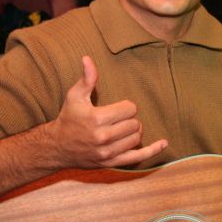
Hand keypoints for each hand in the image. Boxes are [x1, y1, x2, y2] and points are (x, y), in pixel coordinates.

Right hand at [48, 56, 167, 167]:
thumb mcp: (75, 96)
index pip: (129, 109)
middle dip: (130, 119)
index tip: (117, 108)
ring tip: (123, 128)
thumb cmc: (68, 118)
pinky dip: (152, 150)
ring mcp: (107, 152)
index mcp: (96, 118)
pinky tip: (163, 143)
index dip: (126, 106)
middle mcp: (103, 137)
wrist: (57, 146)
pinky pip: (137, 157)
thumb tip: (88, 58)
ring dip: (134, 131)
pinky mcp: (111, 163)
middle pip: (135, 123)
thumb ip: (86, 79)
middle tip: (118, 119)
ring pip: (137, 138)